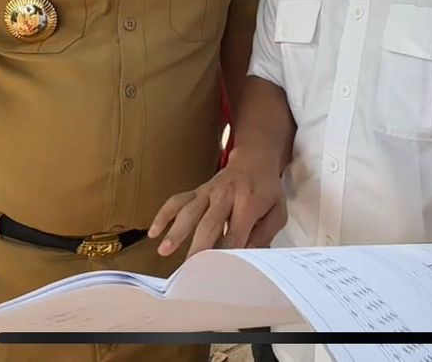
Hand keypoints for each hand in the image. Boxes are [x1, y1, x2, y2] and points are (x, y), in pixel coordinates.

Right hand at [148, 155, 284, 258]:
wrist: (255, 160)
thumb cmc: (267, 191)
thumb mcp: (278, 213)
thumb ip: (264, 235)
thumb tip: (246, 255)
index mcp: (249, 203)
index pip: (235, 233)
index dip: (226, 253)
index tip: (217, 272)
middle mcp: (226, 195)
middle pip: (209, 224)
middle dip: (198, 246)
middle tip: (188, 268)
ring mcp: (209, 191)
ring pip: (190, 211)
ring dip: (176, 231)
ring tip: (164, 250)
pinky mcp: (198, 190)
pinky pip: (178, 200)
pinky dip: (164, 214)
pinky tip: (154, 231)